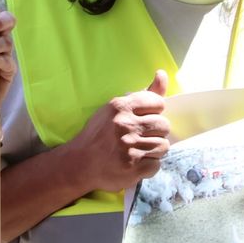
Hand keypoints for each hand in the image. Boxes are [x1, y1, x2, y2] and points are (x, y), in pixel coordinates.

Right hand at [67, 70, 170, 191]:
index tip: (145, 118)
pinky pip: (156, 164)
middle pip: (164, 125)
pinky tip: (136, 163)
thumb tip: (162, 74)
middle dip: (156, 132)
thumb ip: (143, 95)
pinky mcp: (132, 168)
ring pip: (163, 145)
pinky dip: (149, 166)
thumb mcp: (116, 109)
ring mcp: (129, 147)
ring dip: (154, 150)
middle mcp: (125, 125)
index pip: (158, 103)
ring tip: (139, 150)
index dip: (155, 112)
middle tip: (141, 137)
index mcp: (120, 106)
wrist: (79, 163)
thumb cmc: (100, 134)